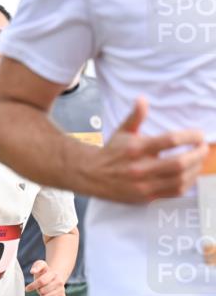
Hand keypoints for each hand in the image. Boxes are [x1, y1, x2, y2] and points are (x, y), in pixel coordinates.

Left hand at [26, 260, 65, 295]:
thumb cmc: (43, 273)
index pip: (41, 281)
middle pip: (43, 291)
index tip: (27, 288)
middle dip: (39, 290)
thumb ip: (36, 266)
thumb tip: (33, 271)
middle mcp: (60, 281)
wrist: (53, 278)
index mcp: (53, 274)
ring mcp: (62, 290)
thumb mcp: (40, 266)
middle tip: (40, 288)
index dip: (32, 286)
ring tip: (44, 291)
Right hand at [82, 98, 208, 202]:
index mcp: (136, 148)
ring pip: (180, 179)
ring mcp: (143, 185)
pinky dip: (187, 183)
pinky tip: (189, 174)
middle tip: (203, 147)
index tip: (198, 135)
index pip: (171, 140)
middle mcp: (140, 168)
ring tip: (198, 160)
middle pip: (179, 163)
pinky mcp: (145, 197)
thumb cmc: (112, 151)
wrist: (92, 175)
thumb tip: (142, 99)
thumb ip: (136, 116)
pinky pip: (174, 192)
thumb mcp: (122, 131)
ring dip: (195, 169)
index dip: (191, 136)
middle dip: (197, 154)